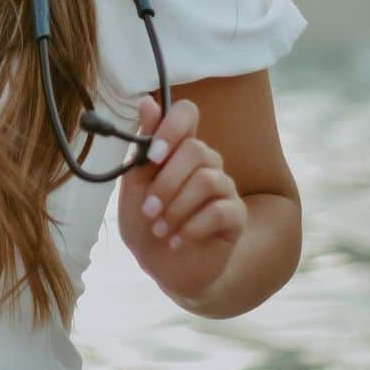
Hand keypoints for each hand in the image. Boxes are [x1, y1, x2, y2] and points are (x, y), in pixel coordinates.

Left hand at [116, 94, 246, 305]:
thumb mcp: (134, 186)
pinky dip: (192, 227)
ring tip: (159, 229)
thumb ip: (142, 148)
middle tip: (148, 209)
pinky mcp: (236, 216)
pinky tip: (176, 241)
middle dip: (166, 182)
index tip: (152, 154)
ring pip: (207, 180)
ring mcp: (224, 188)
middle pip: (197, 150)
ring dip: (176, 208)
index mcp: (178, 149)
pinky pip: (220, 210)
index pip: (187, 113)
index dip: (171, 126)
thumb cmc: (146, 222)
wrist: (162, 267)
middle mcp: (206, 162)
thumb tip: (147, 102)